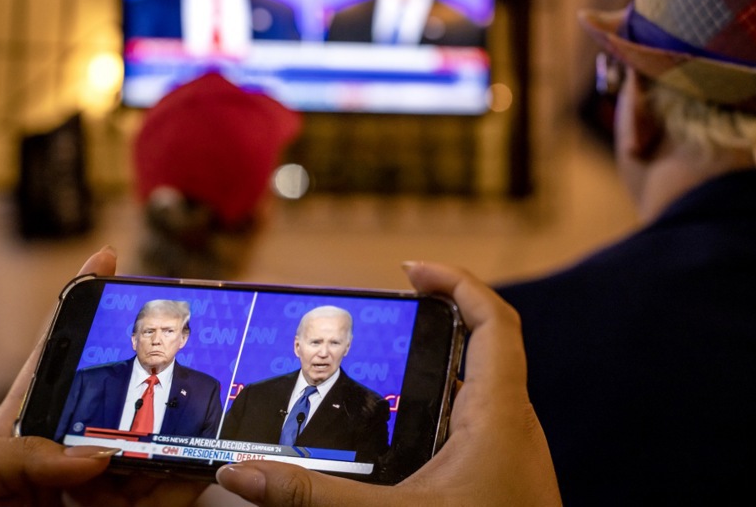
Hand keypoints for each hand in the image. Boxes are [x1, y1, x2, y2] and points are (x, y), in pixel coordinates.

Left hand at [0, 246, 206, 506]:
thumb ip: (13, 450)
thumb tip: (92, 457)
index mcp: (19, 432)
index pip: (52, 359)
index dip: (77, 309)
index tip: (106, 259)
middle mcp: (69, 457)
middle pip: (118, 395)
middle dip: (150, 360)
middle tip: (184, 329)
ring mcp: (103, 492)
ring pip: (154, 441)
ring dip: (182, 416)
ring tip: (209, 387)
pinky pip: (173, 493)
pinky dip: (197, 472)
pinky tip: (214, 451)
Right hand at [215, 261, 561, 506]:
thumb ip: (316, 495)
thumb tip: (243, 472)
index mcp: (498, 415)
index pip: (495, 320)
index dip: (457, 282)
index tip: (410, 270)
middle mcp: (511, 425)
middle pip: (484, 346)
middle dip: (436, 320)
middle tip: (387, 313)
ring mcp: (511, 453)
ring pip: (479, 388)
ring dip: (438, 366)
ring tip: (386, 363)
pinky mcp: (503, 478)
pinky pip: (475, 423)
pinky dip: (442, 407)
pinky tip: (403, 431)